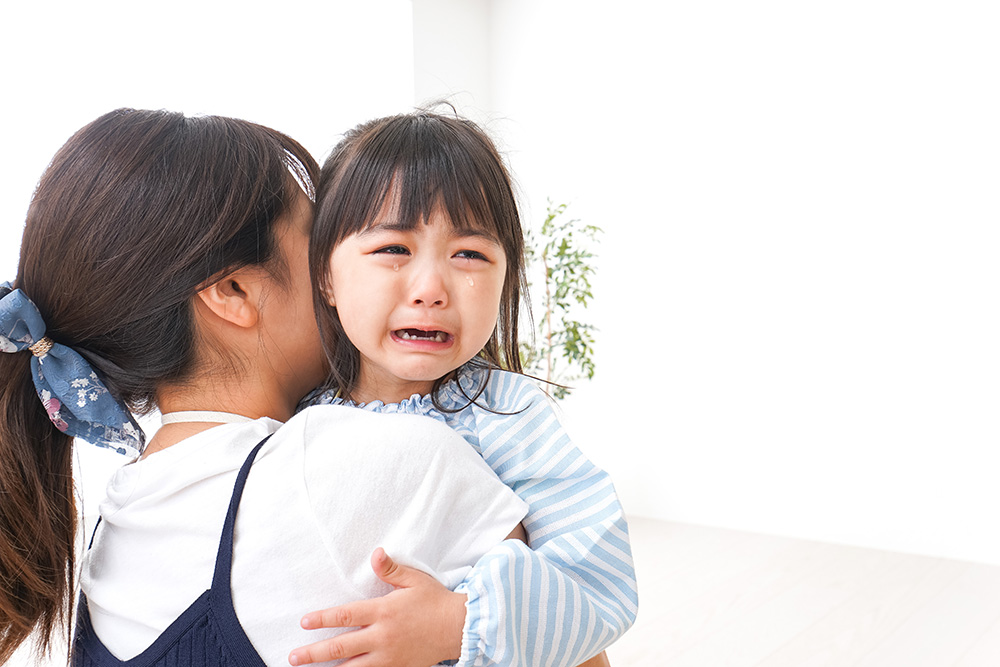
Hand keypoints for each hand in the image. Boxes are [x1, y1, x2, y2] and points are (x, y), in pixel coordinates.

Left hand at [288, 548, 466, 665]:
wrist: (459, 627)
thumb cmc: (435, 601)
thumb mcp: (414, 580)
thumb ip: (391, 569)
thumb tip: (375, 554)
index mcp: (383, 611)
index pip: (345, 615)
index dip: (323, 619)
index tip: (305, 622)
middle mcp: (382, 636)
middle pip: (341, 647)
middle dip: (315, 653)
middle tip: (294, 657)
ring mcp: (389, 656)